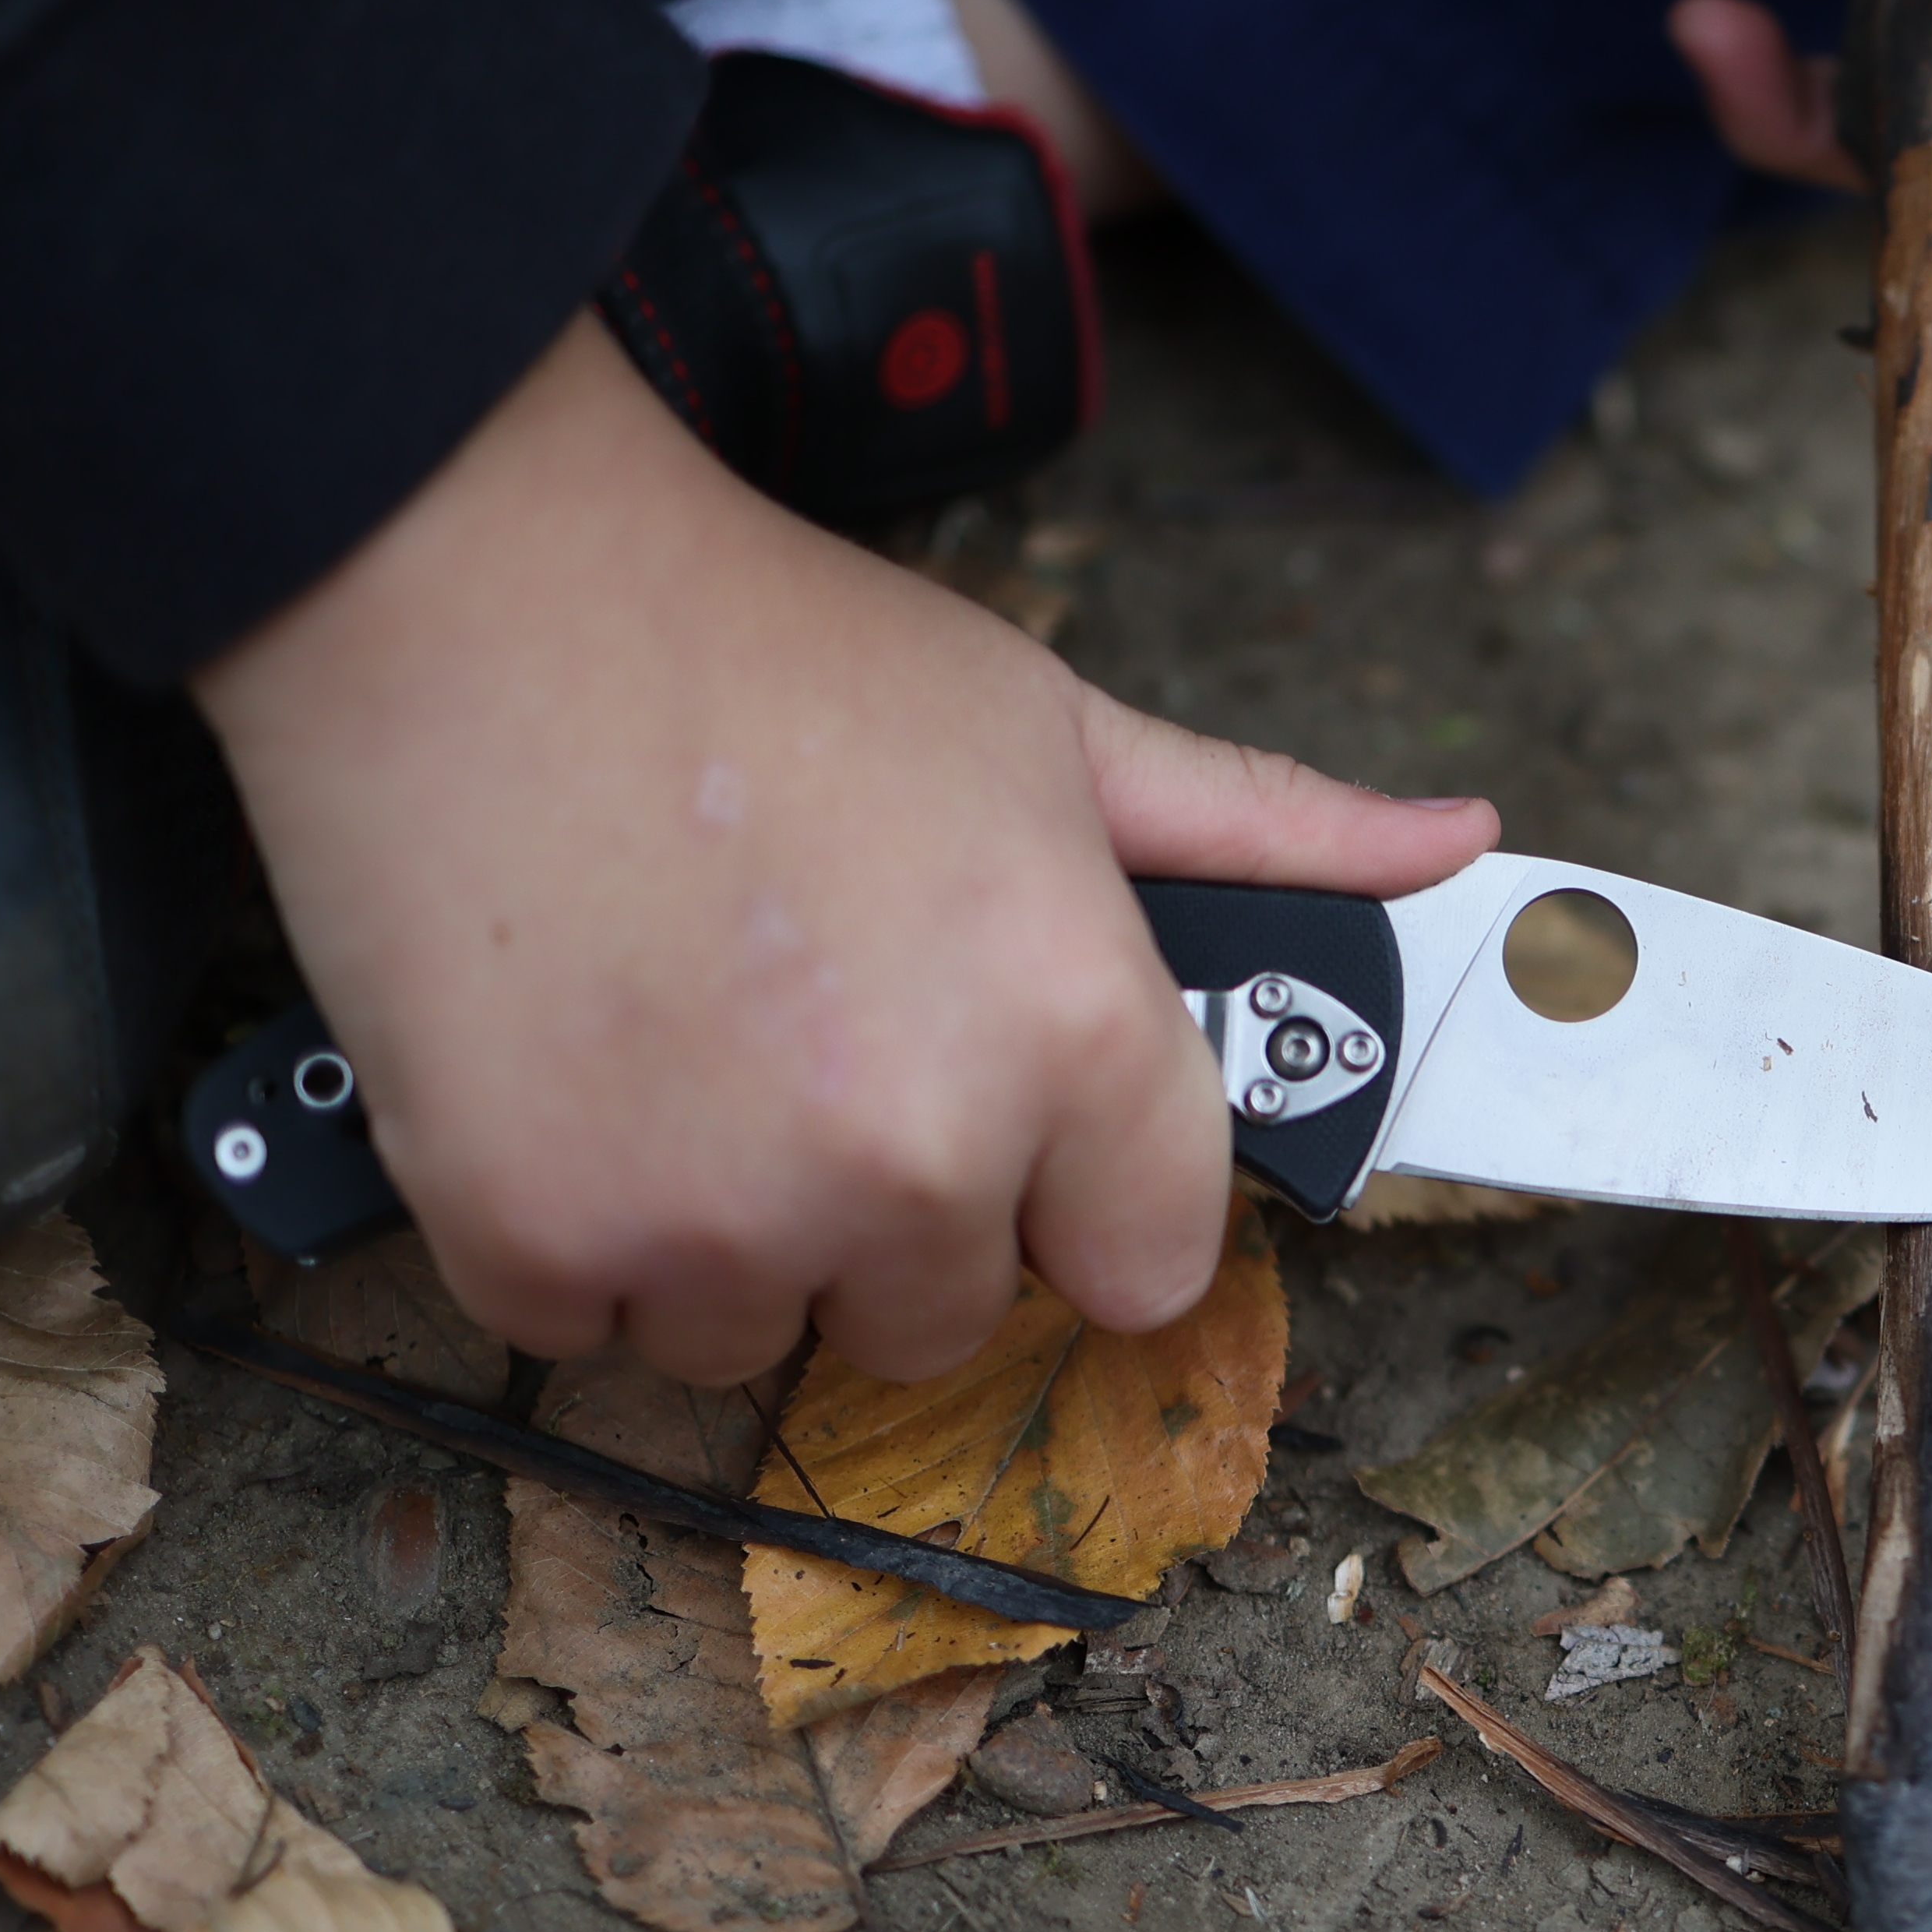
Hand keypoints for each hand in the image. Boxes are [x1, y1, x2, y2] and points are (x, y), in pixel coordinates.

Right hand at [192, 313, 1494, 1385]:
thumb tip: (1458, 840)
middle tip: (814, 1035)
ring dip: (732, 1232)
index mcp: (1074, 1037)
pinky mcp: (533, 1240)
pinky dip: (577, 1233)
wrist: (473, 596)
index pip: (1144, 1271)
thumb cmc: (777, 653)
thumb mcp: (1060, 728)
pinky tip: (577, 1069)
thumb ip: (1267, 825)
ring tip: (690, 1036)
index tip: (1014, 1123)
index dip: (1081, 1198)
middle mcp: (915, 1156)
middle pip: (942, 1319)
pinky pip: (592, 1326)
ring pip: (761, 1336)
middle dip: (893, 1209)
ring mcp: (717, 1215)